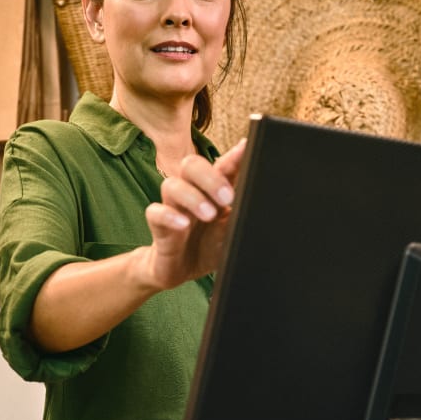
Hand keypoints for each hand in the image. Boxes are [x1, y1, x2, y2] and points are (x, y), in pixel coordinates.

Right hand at [143, 138, 244, 287]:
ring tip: (209, 215)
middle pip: (192, 165)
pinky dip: (168, 216)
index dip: (233, 156)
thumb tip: (265, 199)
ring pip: (172, 184)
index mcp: (212, 190)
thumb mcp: (232, 230)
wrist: (183, 271)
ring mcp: (173, 207)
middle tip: (228, 198)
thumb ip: (242, 211)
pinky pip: (154, 212)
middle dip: (210, 177)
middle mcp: (191, 192)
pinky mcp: (159, 226)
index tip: (246, 149)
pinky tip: (183, 224)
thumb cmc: (209, 246)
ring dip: (192, 197)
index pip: (222, 166)